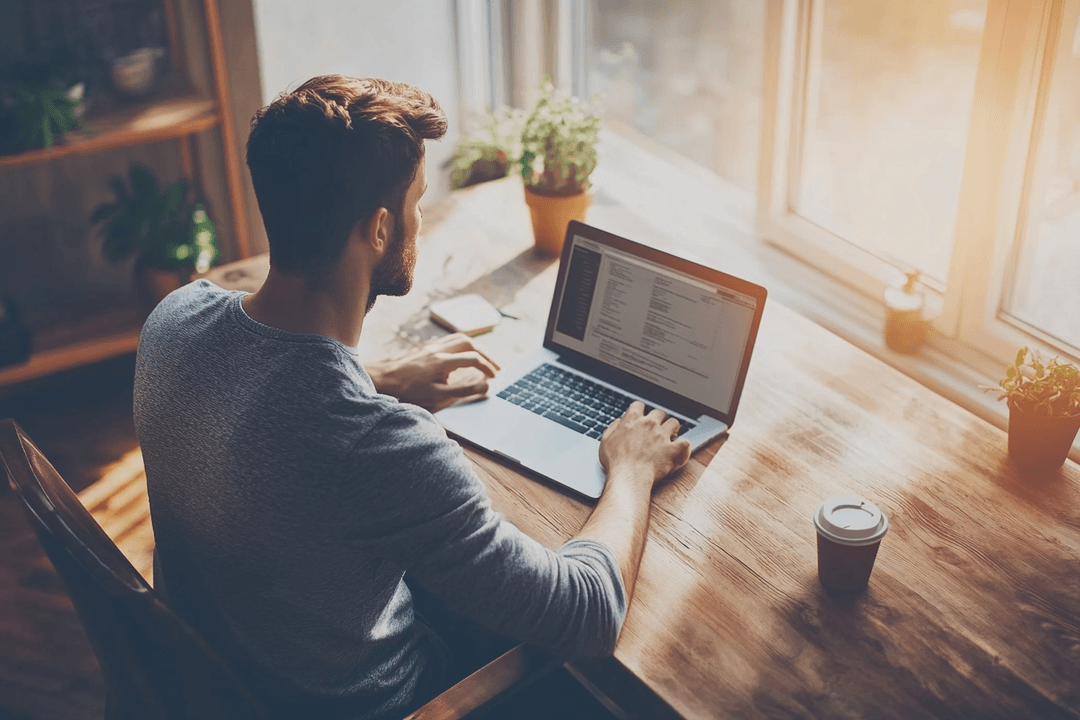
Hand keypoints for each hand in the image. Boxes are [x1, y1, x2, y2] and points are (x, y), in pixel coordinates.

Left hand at [365, 333, 499, 411]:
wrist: (381, 379)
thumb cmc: (407, 390)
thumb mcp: (437, 396)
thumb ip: (463, 391)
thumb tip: (485, 386)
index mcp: (443, 361)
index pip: (473, 359)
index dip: (487, 368)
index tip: (493, 378)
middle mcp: (438, 350)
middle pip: (468, 343)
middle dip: (485, 354)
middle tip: (494, 367)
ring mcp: (430, 347)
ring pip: (458, 338)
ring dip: (474, 347)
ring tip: (482, 359)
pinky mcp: (423, 348)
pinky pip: (447, 340)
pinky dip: (460, 346)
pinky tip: (460, 357)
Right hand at [599, 402, 690, 487]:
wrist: (628, 476)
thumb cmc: (616, 461)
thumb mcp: (606, 441)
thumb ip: (613, 428)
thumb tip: (619, 422)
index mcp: (633, 420)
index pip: (639, 405)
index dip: (640, 411)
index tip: (641, 417)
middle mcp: (649, 424)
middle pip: (659, 412)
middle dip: (659, 420)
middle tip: (657, 429)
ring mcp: (662, 436)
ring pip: (674, 422)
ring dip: (673, 429)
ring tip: (670, 436)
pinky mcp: (671, 449)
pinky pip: (685, 442)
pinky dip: (684, 446)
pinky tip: (680, 450)